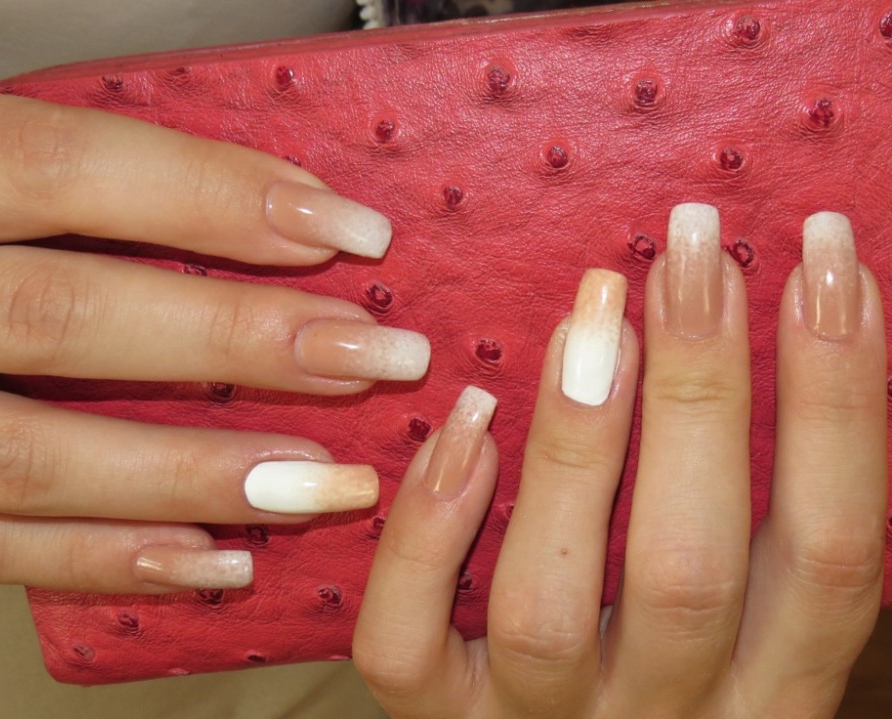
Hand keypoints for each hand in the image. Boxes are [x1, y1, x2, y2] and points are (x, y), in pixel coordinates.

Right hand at [0, 92, 429, 592]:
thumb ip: (72, 193)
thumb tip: (269, 211)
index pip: (57, 169)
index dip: (210, 195)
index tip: (346, 230)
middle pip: (58, 318)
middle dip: (237, 343)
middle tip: (374, 357)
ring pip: (25, 459)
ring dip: (192, 475)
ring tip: (324, 480)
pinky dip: (105, 562)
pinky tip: (218, 561)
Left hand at [353, 205, 886, 717]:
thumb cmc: (672, 675)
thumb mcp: (745, 621)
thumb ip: (750, 517)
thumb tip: (734, 335)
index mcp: (769, 689)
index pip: (833, 552)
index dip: (842, 400)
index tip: (828, 260)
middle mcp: (660, 718)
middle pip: (689, 570)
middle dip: (701, 391)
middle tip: (689, 249)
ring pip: (543, 605)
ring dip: (570, 447)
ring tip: (590, 318)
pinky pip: (407, 645)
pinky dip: (426, 532)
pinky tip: (464, 425)